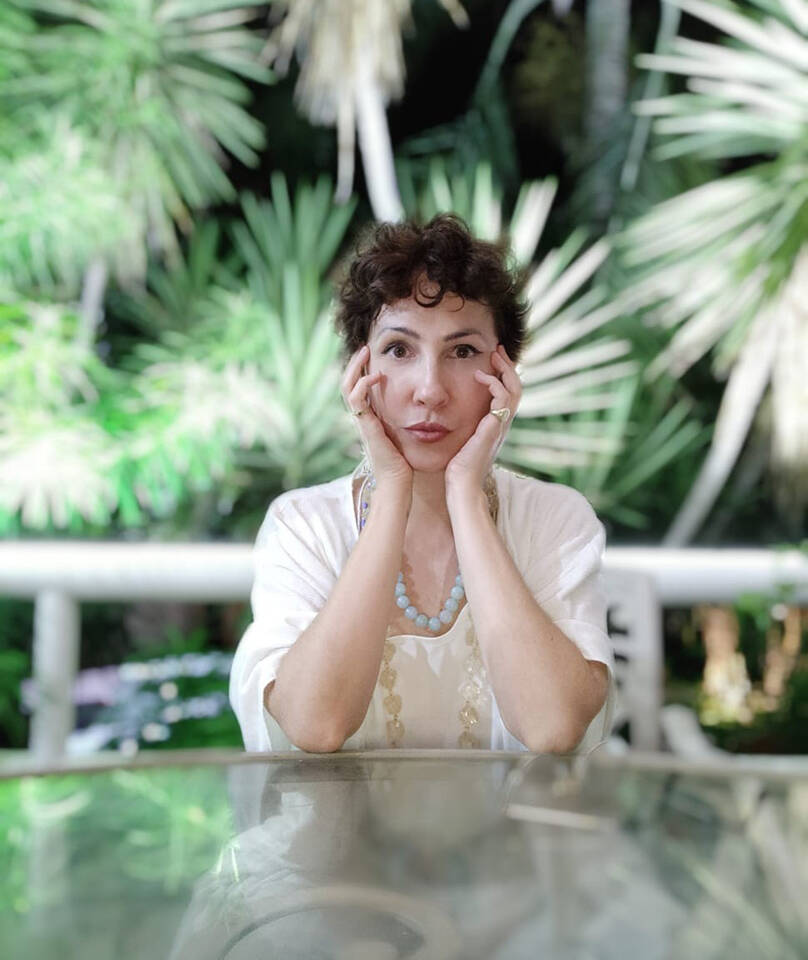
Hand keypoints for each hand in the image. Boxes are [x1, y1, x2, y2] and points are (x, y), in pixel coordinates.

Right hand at [342, 344, 412, 496]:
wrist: (398, 484)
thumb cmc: (404, 464)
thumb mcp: (404, 436)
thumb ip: (406, 421)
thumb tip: (422, 408)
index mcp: (369, 419)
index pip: (358, 389)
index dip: (362, 371)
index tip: (373, 356)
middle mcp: (362, 419)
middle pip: (347, 384)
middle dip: (355, 364)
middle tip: (365, 347)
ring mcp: (361, 423)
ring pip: (347, 388)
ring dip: (355, 367)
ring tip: (366, 352)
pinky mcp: (365, 427)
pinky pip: (356, 400)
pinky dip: (363, 385)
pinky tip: (376, 376)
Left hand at [444, 344, 520, 496]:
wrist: (462, 485)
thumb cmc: (457, 469)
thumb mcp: (461, 442)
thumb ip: (462, 429)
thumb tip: (447, 417)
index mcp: (496, 426)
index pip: (508, 395)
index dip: (503, 376)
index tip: (492, 360)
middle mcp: (503, 424)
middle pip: (517, 388)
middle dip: (507, 366)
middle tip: (497, 350)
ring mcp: (501, 426)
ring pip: (515, 389)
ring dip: (504, 369)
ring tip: (492, 355)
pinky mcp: (495, 427)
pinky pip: (502, 398)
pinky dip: (494, 383)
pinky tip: (479, 376)